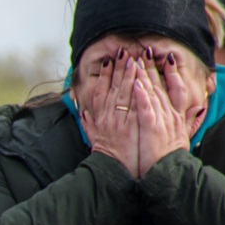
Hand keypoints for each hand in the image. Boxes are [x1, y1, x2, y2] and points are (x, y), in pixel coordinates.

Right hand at [80, 49, 140, 176]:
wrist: (112, 173)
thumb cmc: (106, 158)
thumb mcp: (93, 139)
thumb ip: (88, 124)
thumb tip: (82, 112)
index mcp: (100, 119)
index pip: (102, 92)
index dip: (105, 76)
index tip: (109, 61)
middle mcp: (110, 117)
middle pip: (115, 88)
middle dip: (119, 68)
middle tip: (124, 51)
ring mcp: (121, 121)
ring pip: (125, 93)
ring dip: (130, 74)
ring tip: (134, 58)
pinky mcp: (133, 127)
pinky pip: (136, 106)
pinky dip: (138, 92)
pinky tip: (142, 80)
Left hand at [135, 50, 195, 175]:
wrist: (168, 173)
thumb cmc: (165, 156)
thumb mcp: (176, 136)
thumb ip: (177, 121)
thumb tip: (193, 109)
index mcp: (172, 115)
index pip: (172, 87)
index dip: (168, 72)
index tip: (164, 57)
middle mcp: (168, 114)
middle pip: (158, 86)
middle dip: (150, 67)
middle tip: (143, 50)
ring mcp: (160, 120)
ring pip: (151, 93)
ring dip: (143, 75)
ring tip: (136, 60)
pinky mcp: (151, 128)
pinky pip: (146, 108)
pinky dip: (142, 96)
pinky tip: (137, 84)